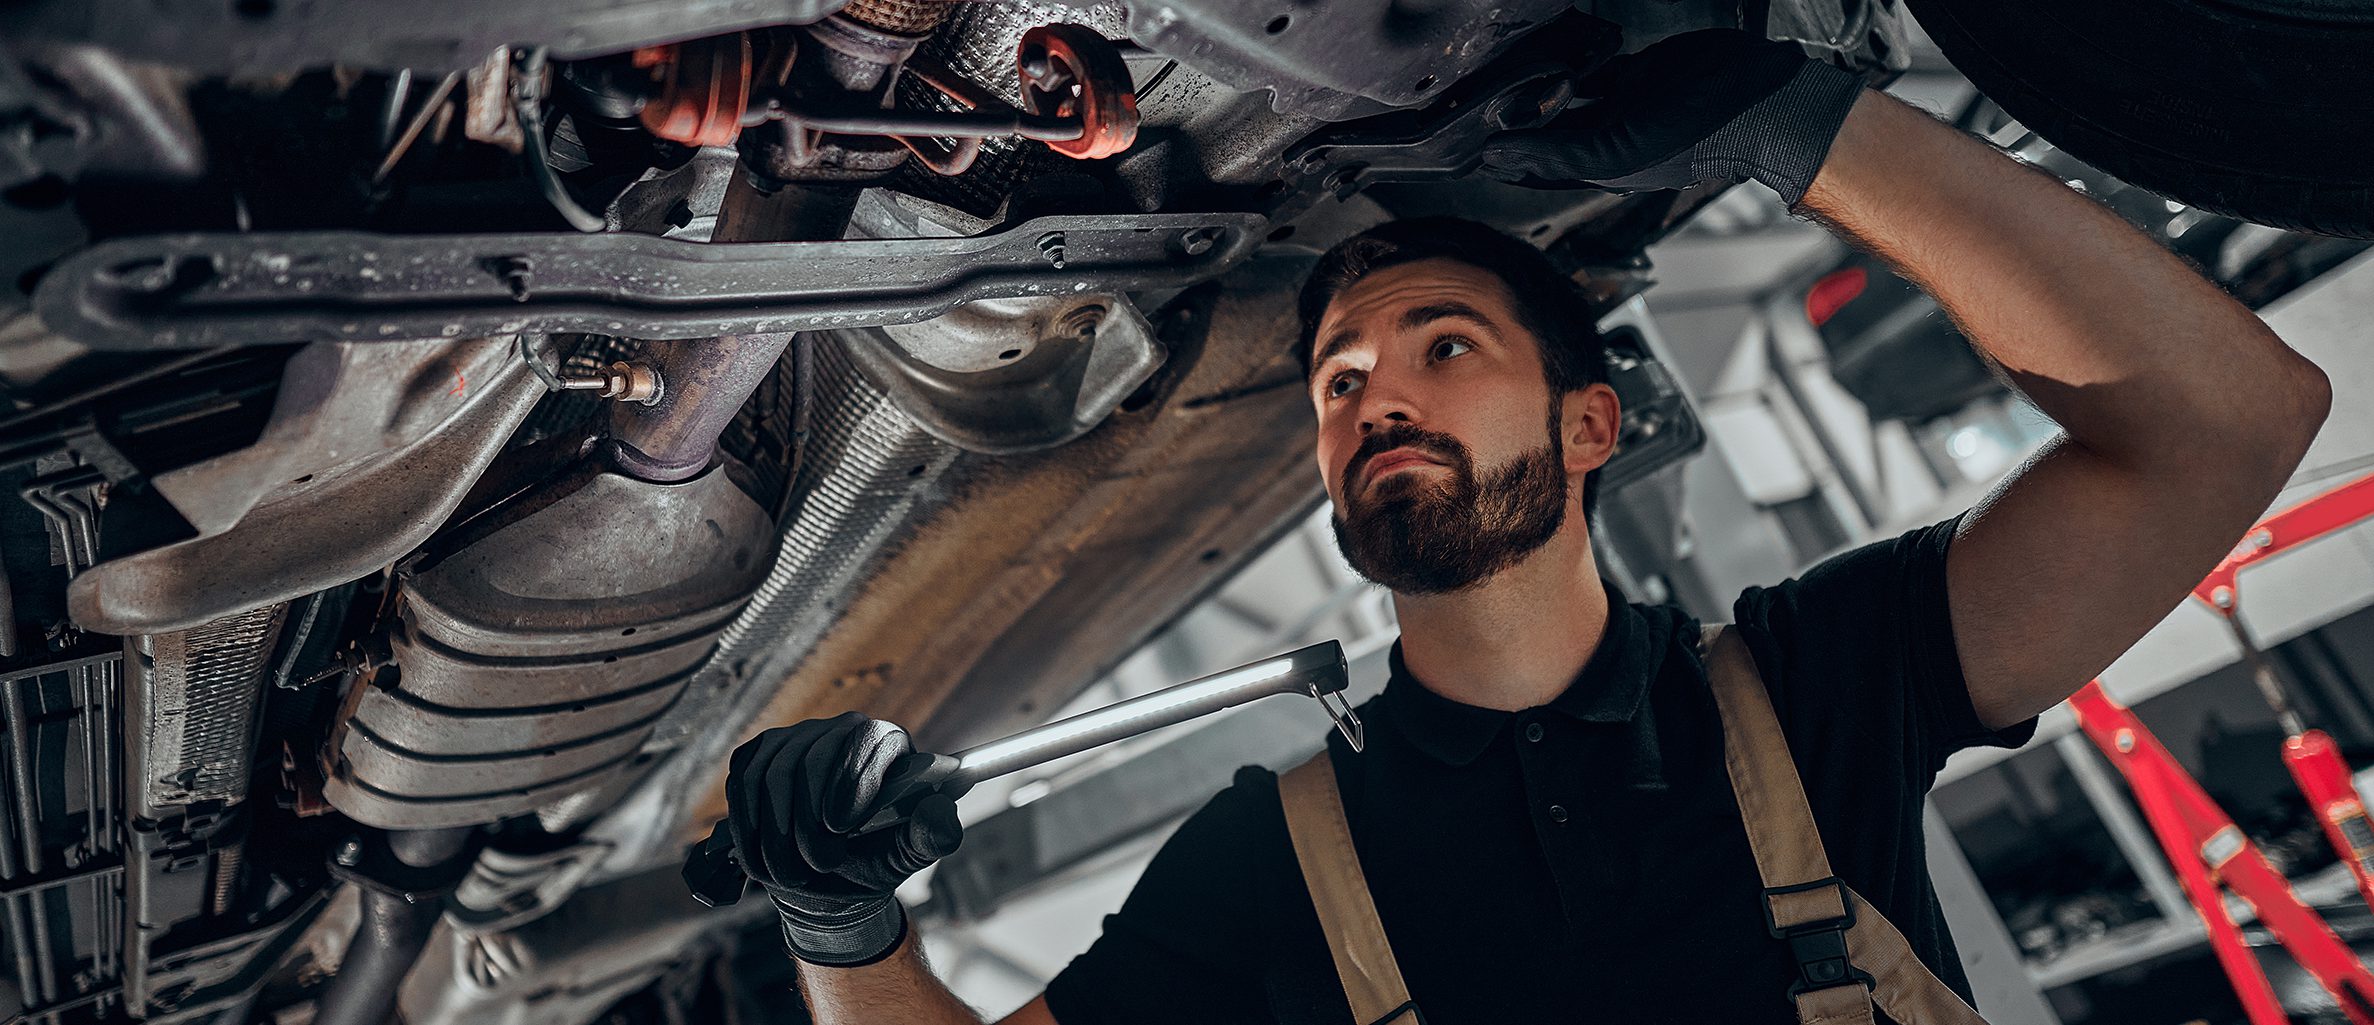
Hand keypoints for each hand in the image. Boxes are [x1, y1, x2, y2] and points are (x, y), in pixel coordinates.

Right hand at [724, 712, 963, 966]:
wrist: (829, 876)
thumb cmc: (876, 858)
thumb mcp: (909, 855)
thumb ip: (933, 836)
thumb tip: (939, 810)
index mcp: (889, 742)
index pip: (864, 741)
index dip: (850, 780)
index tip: (841, 828)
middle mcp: (843, 728)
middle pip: (811, 757)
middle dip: (807, 820)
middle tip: (818, 864)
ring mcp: (798, 737)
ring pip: (773, 772)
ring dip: (776, 831)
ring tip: (792, 873)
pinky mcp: (761, 755)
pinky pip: (744, 780)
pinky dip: (749, 824)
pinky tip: (762, 859)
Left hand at [1477, 29, 1865, 206]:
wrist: (1757, 97)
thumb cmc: (1698, 137)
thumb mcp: (1617, 151)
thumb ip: (1555, 152)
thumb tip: (1495, 154)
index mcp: (1595, 166)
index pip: (1532, 165)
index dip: (1499, 155)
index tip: (1458, 145)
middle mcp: (1603, 137)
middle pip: (1542, 129)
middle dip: (1511, 118)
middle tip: (1471, 101)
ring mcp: (1619, 103)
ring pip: (1563, 95)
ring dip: (1537, 85)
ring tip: (1500, 72)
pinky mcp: (1636, 72)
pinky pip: (1592, 66)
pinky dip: (1570, 59)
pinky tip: (1549, 49)